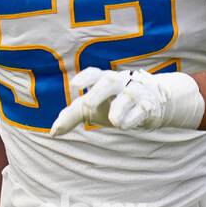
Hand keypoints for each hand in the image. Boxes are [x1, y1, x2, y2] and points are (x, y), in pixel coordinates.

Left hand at [50, 67, 203, 135]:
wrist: (152, 104)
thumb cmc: (115, 103)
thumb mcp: (93, 108)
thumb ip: (72, 116)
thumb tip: (52, 133)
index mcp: (105, 79)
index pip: (95, 73)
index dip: (85, 77)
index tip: (75, 85)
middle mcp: (120, 82)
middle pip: (108, 81)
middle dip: (98, 91)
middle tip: (88, 104)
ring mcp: (135, 93)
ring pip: (127, 96)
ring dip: (119, 108)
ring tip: (115, 122)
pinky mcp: (149, 105)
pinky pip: (142, 110)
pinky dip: (133, 118)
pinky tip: (126, 125)